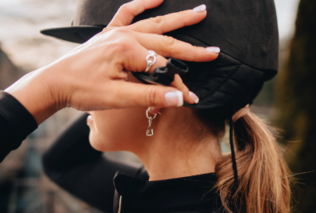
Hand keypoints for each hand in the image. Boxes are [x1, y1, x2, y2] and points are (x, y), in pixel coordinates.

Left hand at [5, 0, 218, 123]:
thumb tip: (181, 98)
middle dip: (192, 49)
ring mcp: (117, 32)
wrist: (55, 83)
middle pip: (165, 42)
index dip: (177, 84)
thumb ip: (151, 96)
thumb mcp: (118, 98)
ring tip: (199, 13)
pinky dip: (142, 3)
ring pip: (154, 23)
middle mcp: (125, 36)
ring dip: (178, 19)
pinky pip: (128, 13)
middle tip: (214, 51)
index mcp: (127, 50)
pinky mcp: (110, 33)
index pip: (163, 67)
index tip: (191, 98)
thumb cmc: (83, 90)